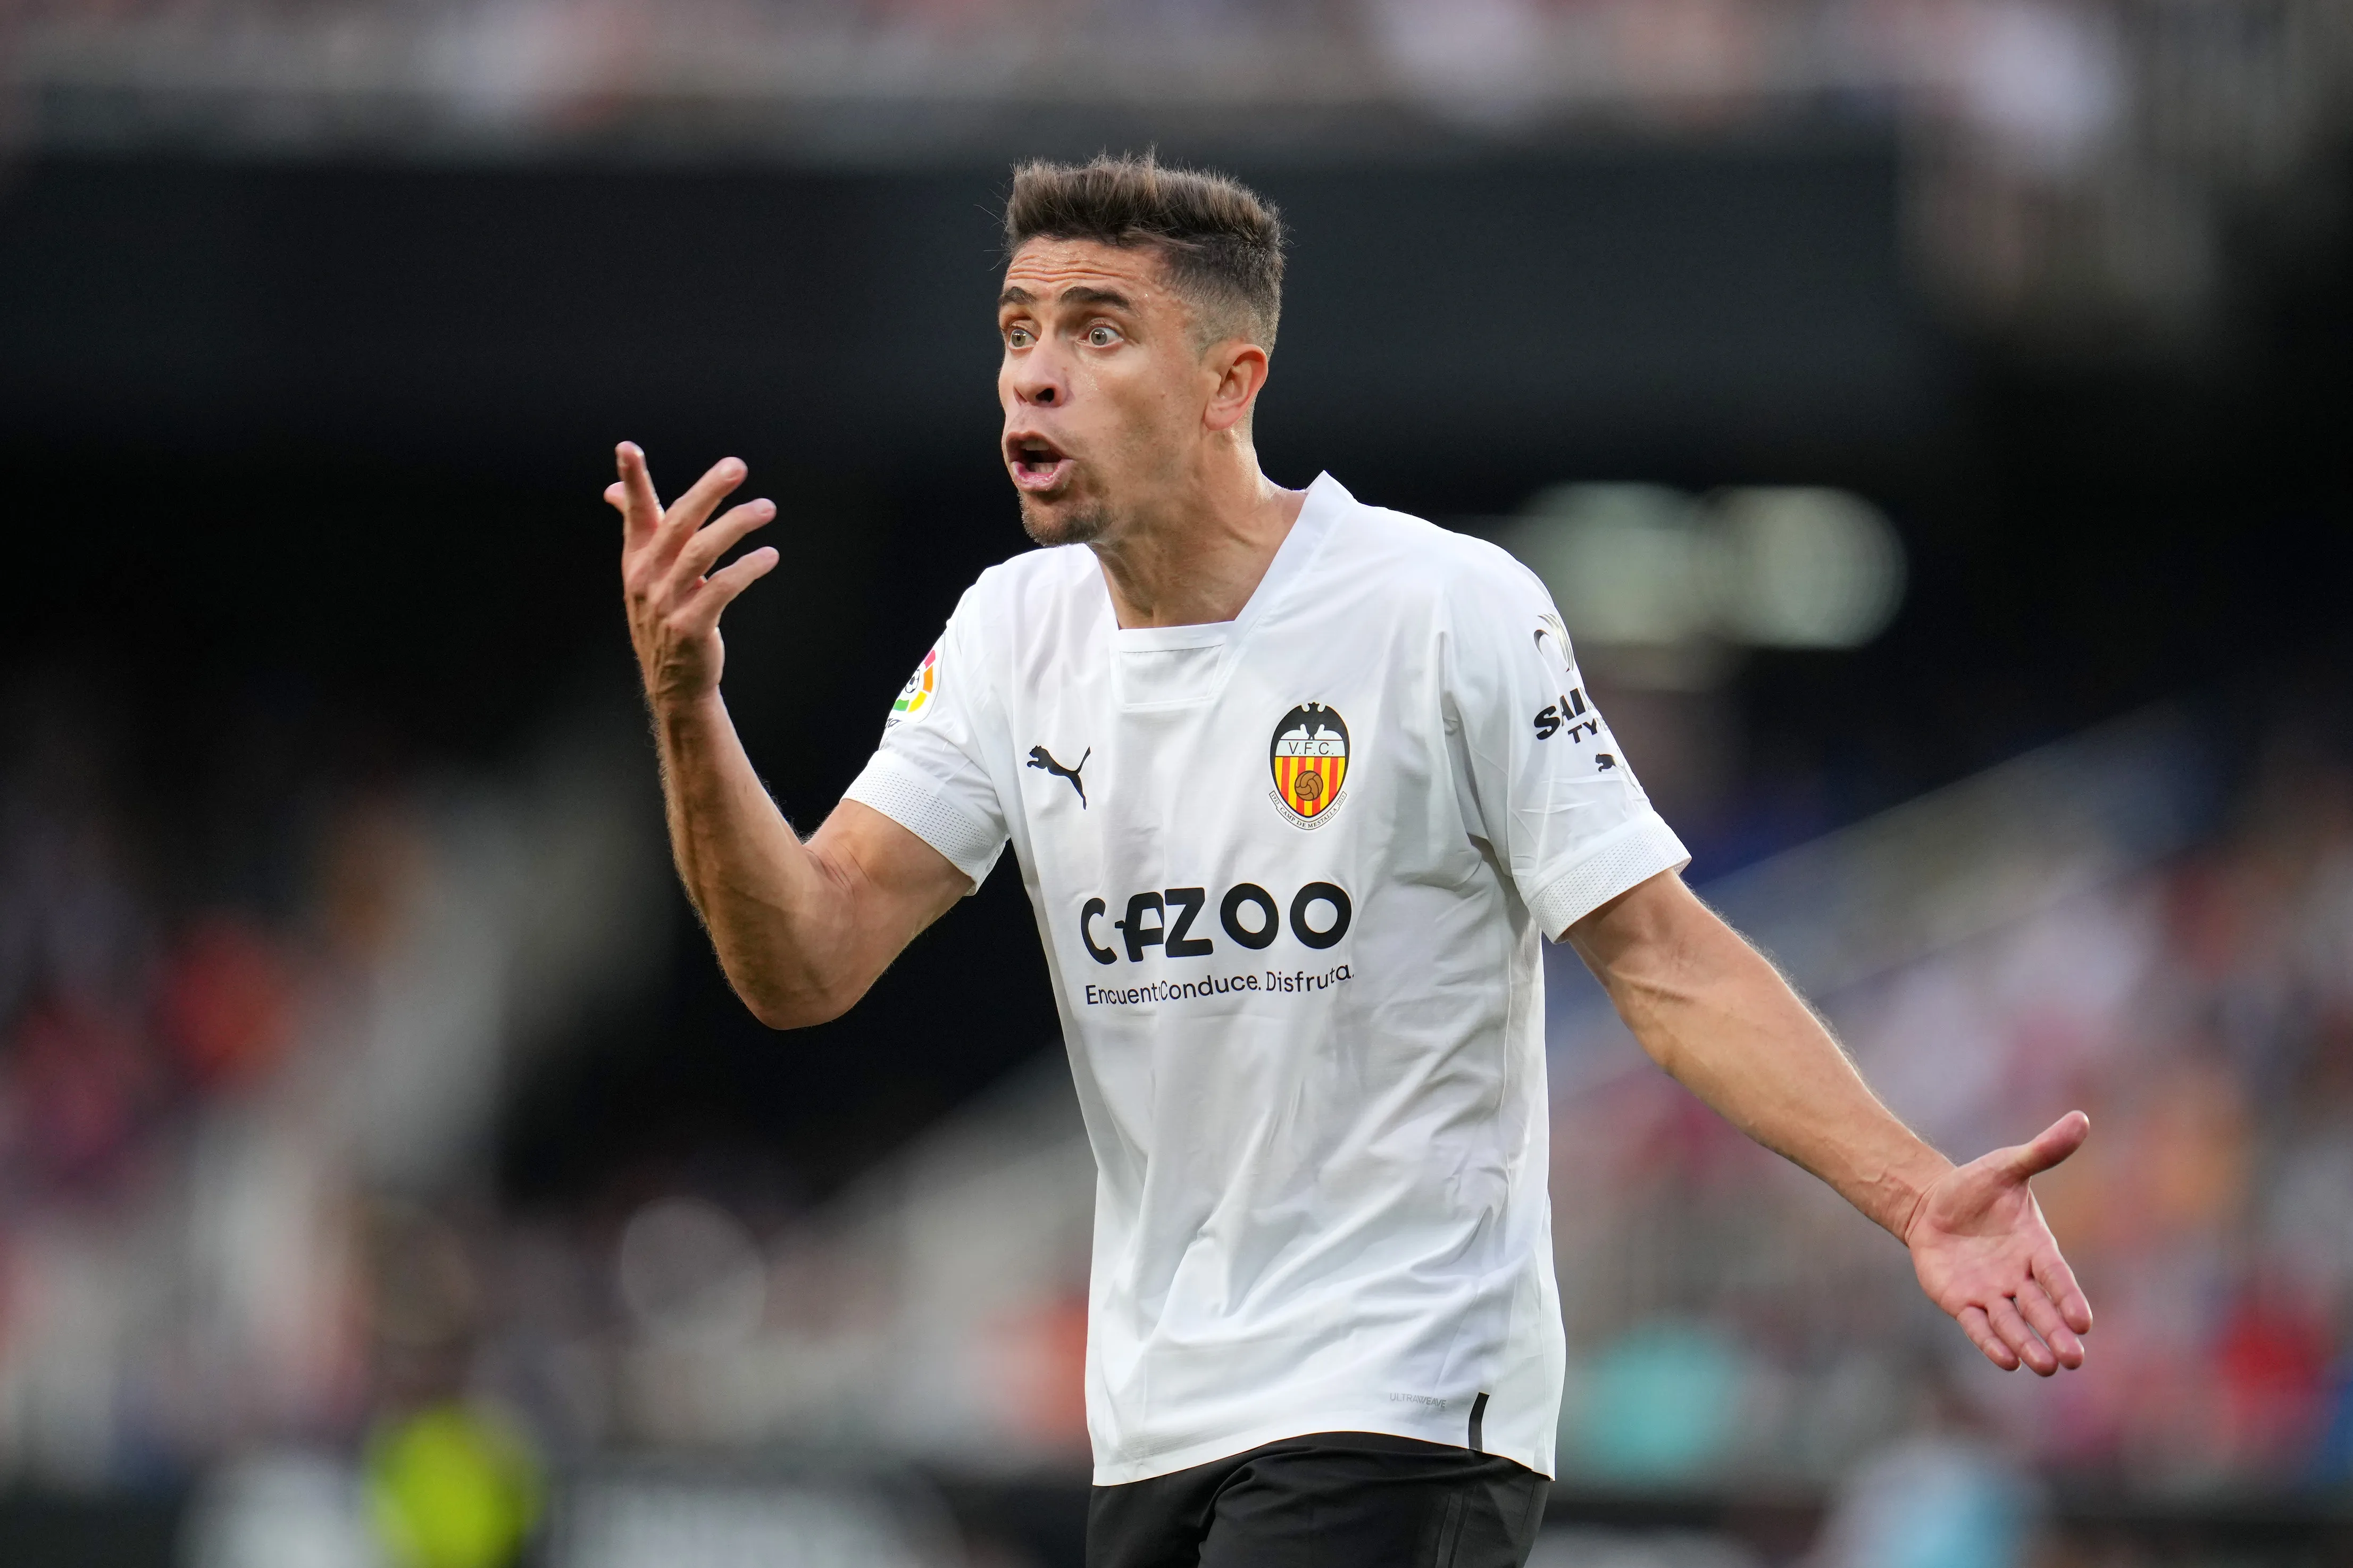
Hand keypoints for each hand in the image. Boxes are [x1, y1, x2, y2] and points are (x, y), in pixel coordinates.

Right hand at [610, 443, 778, 709]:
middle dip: (707, 491)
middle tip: (736, 466)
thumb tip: (614, 490)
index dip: (632, 480)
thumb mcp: (645, 574)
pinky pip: (722, 588)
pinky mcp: (691, 627)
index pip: (635, 512)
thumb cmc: (665, 617)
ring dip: (737, 525)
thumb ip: (639, 530)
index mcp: (637, 559)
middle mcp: (646, 577)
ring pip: (702, 552)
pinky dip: (747, 568)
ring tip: (766, 508)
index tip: (627, 447)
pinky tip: (768, 556)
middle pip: (677, 523)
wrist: (675, 682)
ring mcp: (666, 604)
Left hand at [1905, 1111, 2093, 1374]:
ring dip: (2027, 1344)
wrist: (1930, 1202)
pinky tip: (2005, 1361)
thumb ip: (2042, 1151)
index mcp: (2036, 1248)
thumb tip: (2081, 1119)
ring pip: (2012, 1323)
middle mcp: (2018, 1277)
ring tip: (2044, 1366)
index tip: (2084, 1322)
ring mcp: (1991, 1292)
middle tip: (2073, 1358)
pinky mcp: (1961, 1301)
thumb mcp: (2007, 1166)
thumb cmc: (1975, 1186)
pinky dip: (1991, 1342)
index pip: (2057, 1277)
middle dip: (2055, 1332)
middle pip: (2040, 1309)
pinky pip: (1978, 1326)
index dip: (2069, 1298)